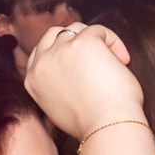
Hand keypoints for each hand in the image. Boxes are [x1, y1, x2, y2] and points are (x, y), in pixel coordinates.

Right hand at [24, 23, 141, 139]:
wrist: (106, 126)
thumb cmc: (92, 122)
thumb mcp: (59, 106)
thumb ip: (57, 85)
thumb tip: (73, 70)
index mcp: (32, 80)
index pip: (40, 51)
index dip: (62, 52)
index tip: (82, 61)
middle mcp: (42, 64)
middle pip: (55, 34)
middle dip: (76, 40)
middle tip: (98, 56)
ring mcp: (61, 51)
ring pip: (77, 29)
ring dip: (96, 40)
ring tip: (114, 60)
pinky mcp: (84, 43)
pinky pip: (99, 30)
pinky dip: (113, 41)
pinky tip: (123, 60)